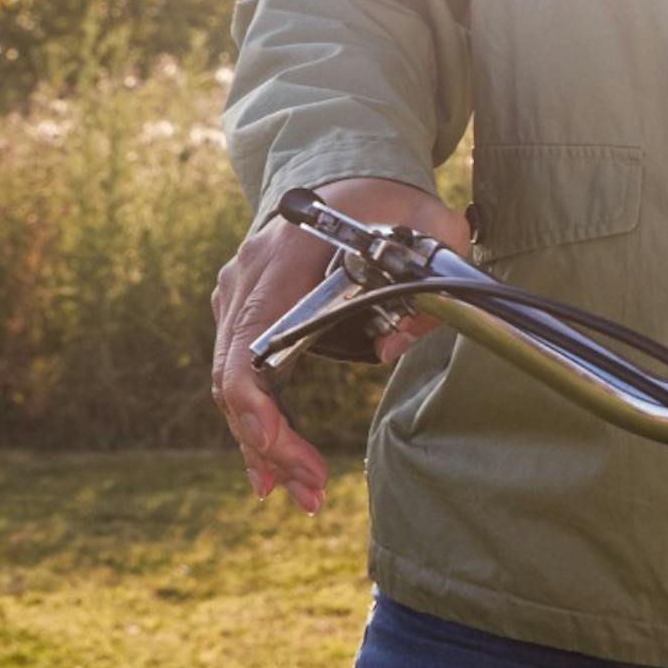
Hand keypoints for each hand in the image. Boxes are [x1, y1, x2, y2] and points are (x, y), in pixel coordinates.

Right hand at [207, 174, 468, 513]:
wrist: (345, 173)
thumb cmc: (385, 202)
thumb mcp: (429, 225)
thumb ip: (435, 273)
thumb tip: (397, 344)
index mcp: (280, 262)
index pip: (245, 350)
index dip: (258, 411)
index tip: (286, 451)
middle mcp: (245, 282)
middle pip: (233, 382)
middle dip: (269, 446)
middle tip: (309, 493)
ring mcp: (237, 297)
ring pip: (232, 388)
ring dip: (263, 447)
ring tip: (300, 495)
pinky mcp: (244, 312)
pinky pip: (240, 378)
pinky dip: (256, 425)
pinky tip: (271, 470)